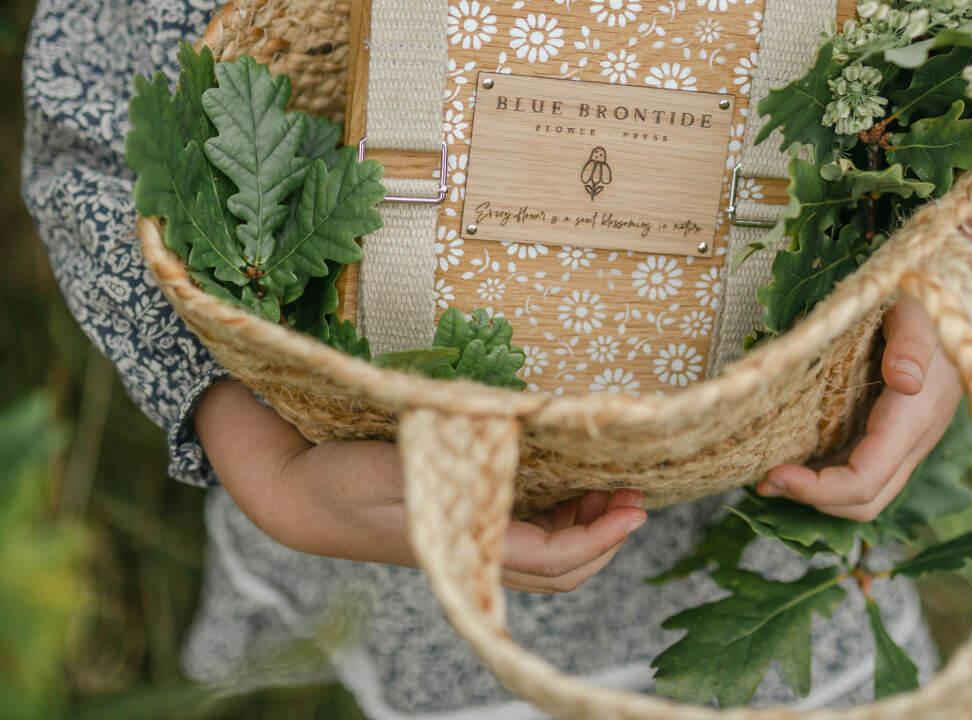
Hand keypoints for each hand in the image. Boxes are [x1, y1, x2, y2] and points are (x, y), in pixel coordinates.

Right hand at [195, 379, 646, 593]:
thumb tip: (512, 441)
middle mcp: (469, 555)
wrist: (294, 490)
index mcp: (459, 545)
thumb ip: (451, 461)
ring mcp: (464, 547)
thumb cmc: (338, 475)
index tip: (633, 508)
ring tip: (611, 493)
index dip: (598, 537)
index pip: (550, 558)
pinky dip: (557, 522)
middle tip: (635, 496)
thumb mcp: (394, 462)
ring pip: (544, 561)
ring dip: (584, 532)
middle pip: (558, 572)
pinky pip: (522, 539)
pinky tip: (568, 489)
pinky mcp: (457, 530)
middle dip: (603, 538)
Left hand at [755, 136, 971, 520]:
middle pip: (865, 499)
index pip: (866, 479)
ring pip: (866, 491)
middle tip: (763, 479)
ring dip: (818, 493)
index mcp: (913, 419)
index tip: (775, 473)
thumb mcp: (918, 313)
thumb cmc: (933, 301)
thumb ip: (911, 345)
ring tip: (770, 475)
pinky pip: (863, 469)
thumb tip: (905, 379)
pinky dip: (829, 474)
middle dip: (812, 499)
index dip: (819, 489)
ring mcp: (906, 439)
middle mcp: (912, 440)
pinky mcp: (897, 430)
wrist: (965, 299)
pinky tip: (798, 457)